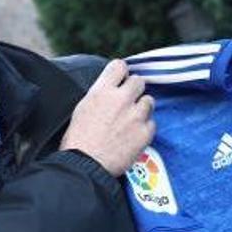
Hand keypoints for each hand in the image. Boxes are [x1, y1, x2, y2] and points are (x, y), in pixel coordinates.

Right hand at [60, 60, 155, 176]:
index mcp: (102, 91)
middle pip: (139, 81)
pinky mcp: (145, 132)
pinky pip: (152, 123)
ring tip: (131, 121)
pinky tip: (133, 136)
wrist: (85, 165)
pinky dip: (144, 128)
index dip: (121, 74)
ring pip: (149, 100)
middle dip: (134, 90)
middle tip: (128, 102)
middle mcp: (121, 99)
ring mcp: (135, 116)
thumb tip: (111, 89)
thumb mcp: (83, 107)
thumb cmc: (79, 140)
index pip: (120, 66)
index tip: (121, 81)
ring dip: (142, 108)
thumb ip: (101, 94)